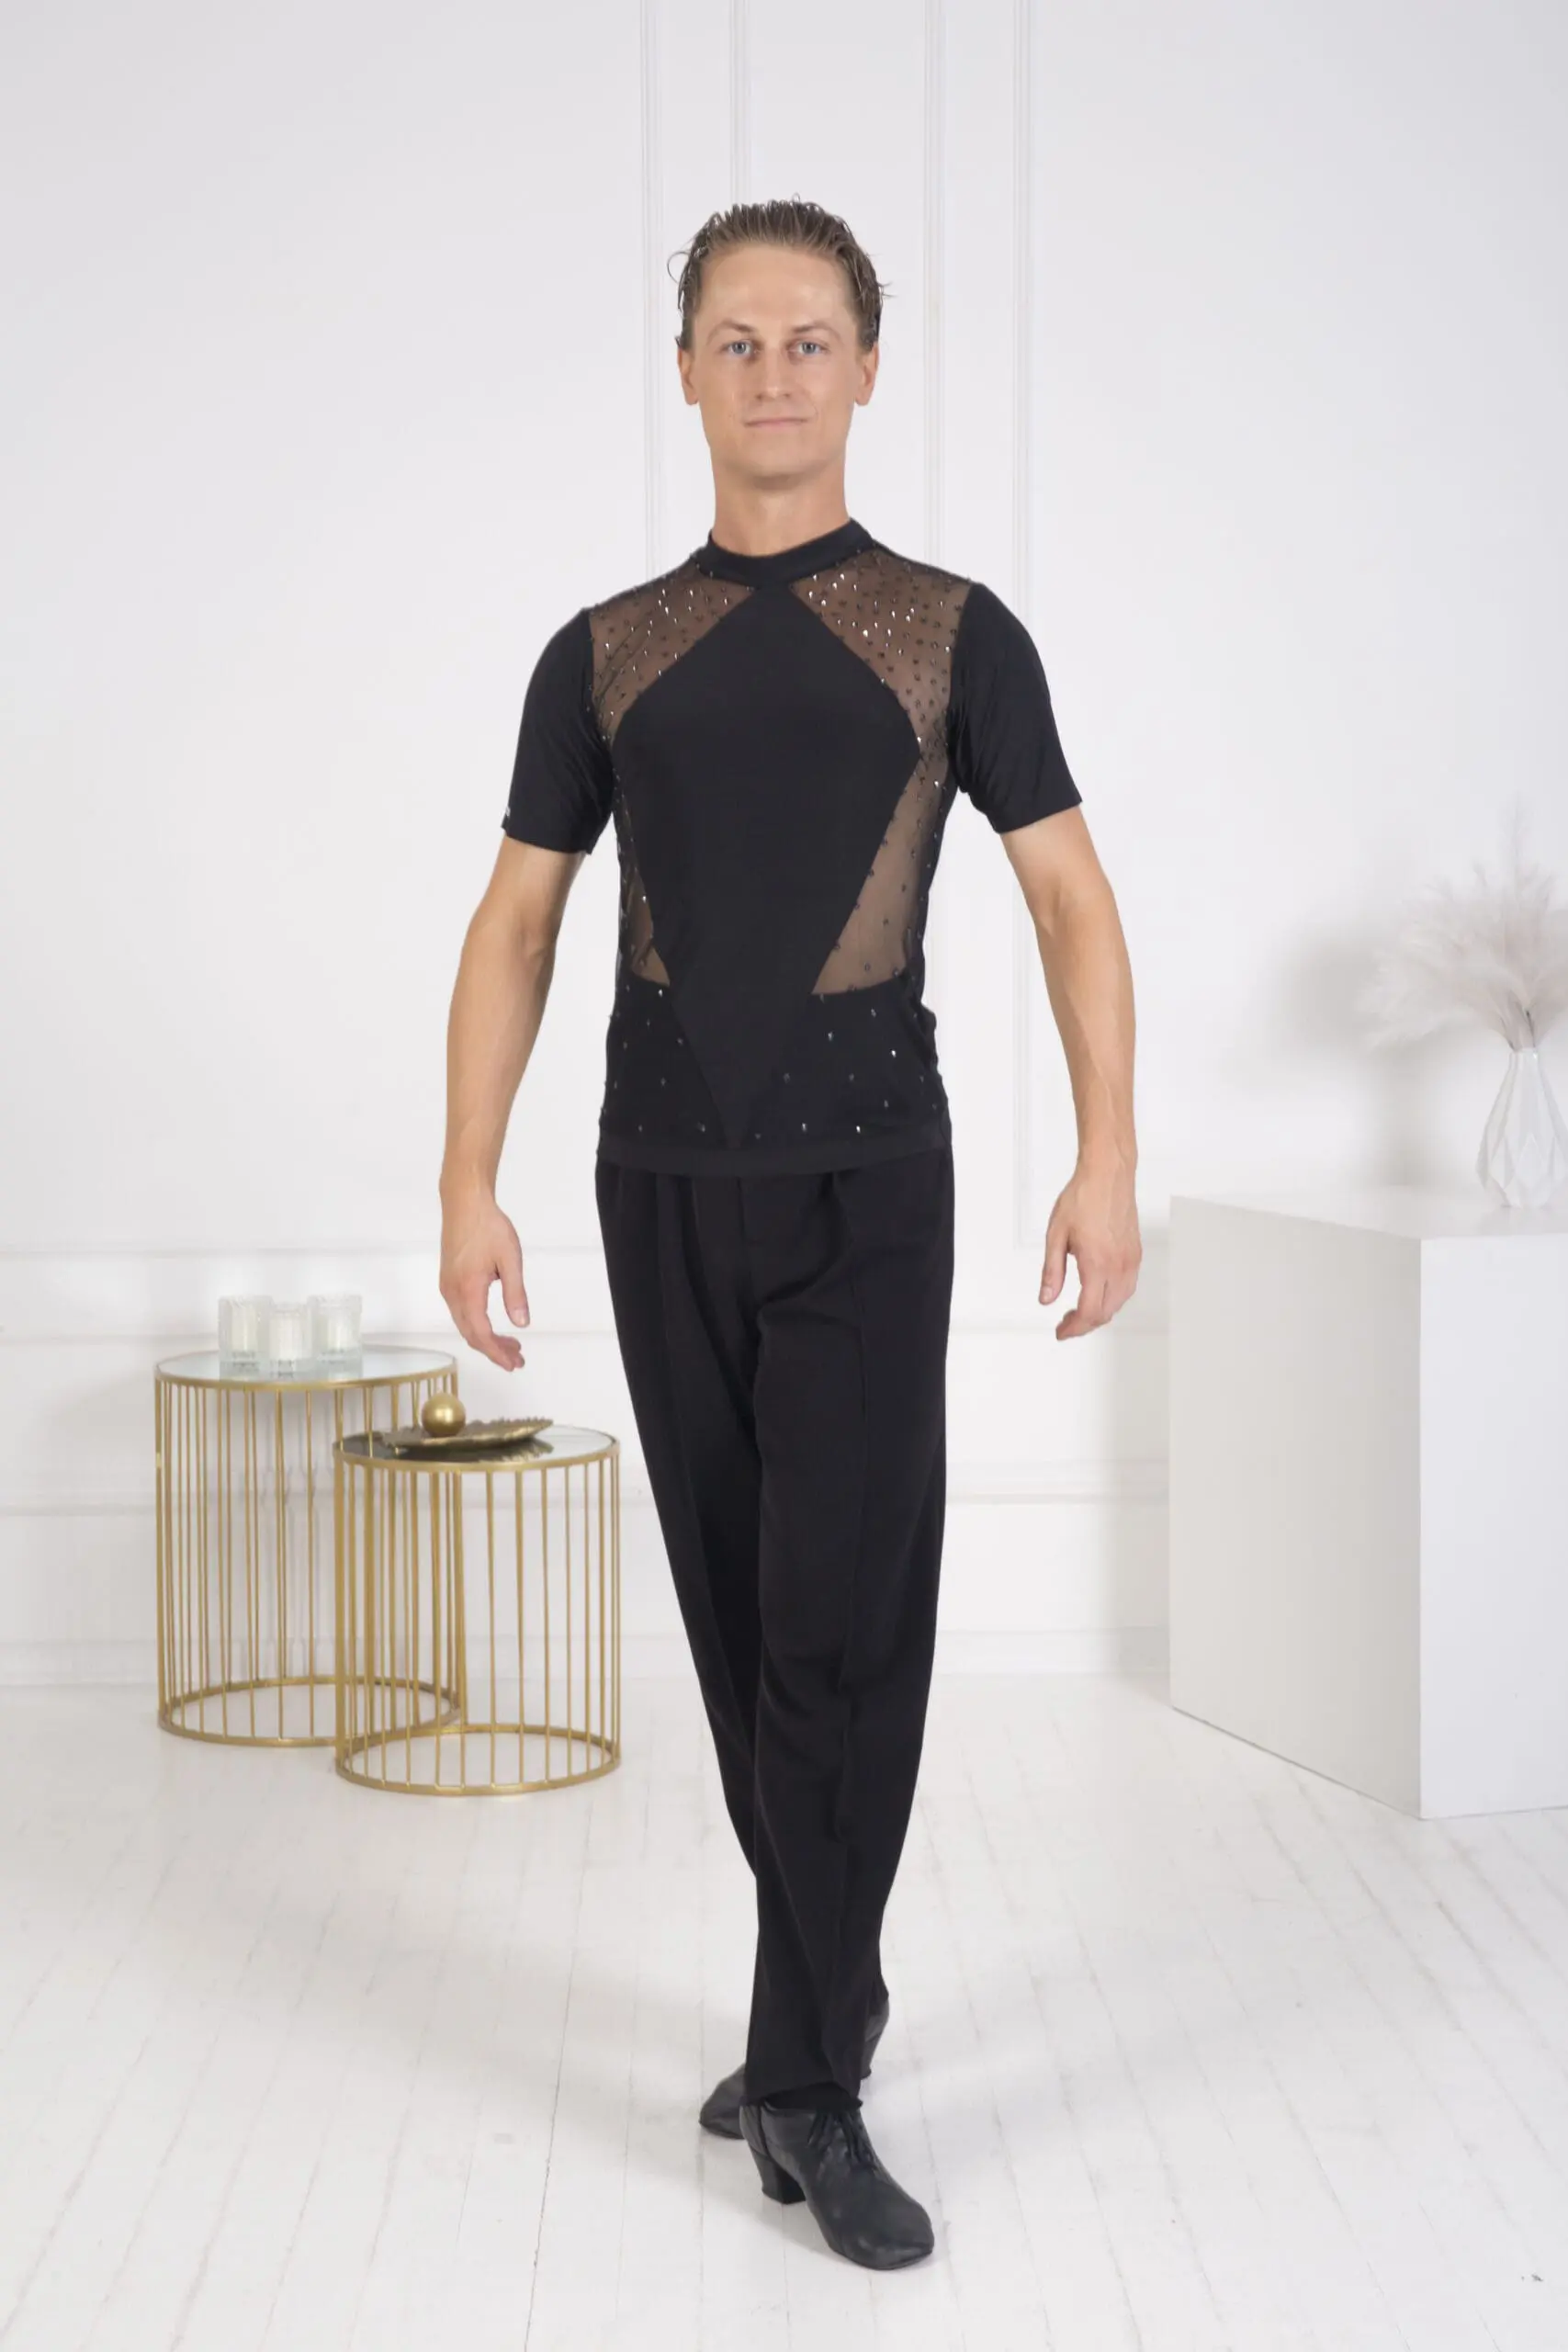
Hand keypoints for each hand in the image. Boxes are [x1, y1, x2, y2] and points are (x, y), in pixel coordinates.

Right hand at [439, 1187, 530, 1369]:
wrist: (464, 1203)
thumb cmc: (488, 1227)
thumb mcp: (509, 1259)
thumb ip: (515, 1293)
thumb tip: (522, 1323)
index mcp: (468, 1290)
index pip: (481, 1334)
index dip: (496, 1353)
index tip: (513, 1363)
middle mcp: (452, 1293)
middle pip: (471, 1334)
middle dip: (493, 1350)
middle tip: (517, 1358)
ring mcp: (448, 1287)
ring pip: (465, 1324)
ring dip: (486, 1338)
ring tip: (511, 1344)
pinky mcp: (448, 1280)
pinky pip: (461, 1312)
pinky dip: (477, 1324)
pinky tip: (493, 1323)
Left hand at [1039, 1158, 1140, 1338]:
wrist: (1108, 1175)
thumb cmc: (1083, 1198)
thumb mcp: (1056, 1235)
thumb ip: (1052, 1271)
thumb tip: (1046, 1299)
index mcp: (1097, 1263)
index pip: (1089, 1312)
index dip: (1074, 1328)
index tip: (1061, 1331)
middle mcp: (1119, 1266)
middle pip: (1106, 1313)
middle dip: (1084, 1324)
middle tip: (1064, 1323)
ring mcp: (1131, 1261)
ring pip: (1119, 1303)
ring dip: (1100, 1313)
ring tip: (1078, 1311)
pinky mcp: (1136, 1254)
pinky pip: (1127, 1288)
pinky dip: (1112, 1299)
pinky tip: (1097, 1293)